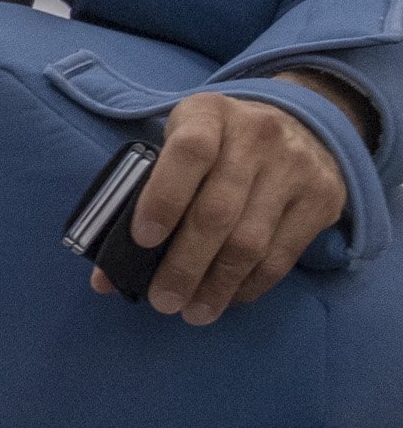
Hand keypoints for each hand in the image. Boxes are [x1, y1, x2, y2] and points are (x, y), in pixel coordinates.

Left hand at [102, 87, 349, 322]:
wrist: (300, 124)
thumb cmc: (216, 147)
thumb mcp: (176, 151)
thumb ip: (138, 203)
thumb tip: (105, 279)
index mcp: (208, 115)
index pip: (188, 152)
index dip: (163, 198)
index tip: (143, 241)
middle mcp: (257, 135)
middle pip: (217, 211)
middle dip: (185, 265)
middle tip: (163, 301)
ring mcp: (295, 166)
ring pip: (251, 240)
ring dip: (217, 285)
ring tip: (193, 312)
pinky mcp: (323, 198)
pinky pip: (282, 255)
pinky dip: (250, 284)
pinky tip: (227, 297)